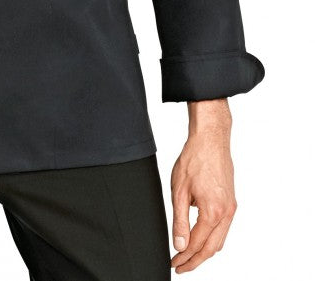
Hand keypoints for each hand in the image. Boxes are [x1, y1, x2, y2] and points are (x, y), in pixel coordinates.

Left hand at [170, 111, 237, 272]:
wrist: (211, 139)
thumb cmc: (194, 159)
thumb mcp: (179, 191)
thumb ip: (180, 221)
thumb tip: (180, 245)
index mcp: (213, 211)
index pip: (197, 244)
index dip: (184, 257)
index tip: (174, 263)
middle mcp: (226, 212)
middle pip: (211, 248)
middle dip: (195, 261)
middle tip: (180, 266)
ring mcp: (231, 207)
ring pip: (219, 240)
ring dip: (204, 251)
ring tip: (188, 255)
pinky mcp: (231, 202)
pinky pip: (224, 228)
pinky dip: (212, 238)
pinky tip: (200, 237)